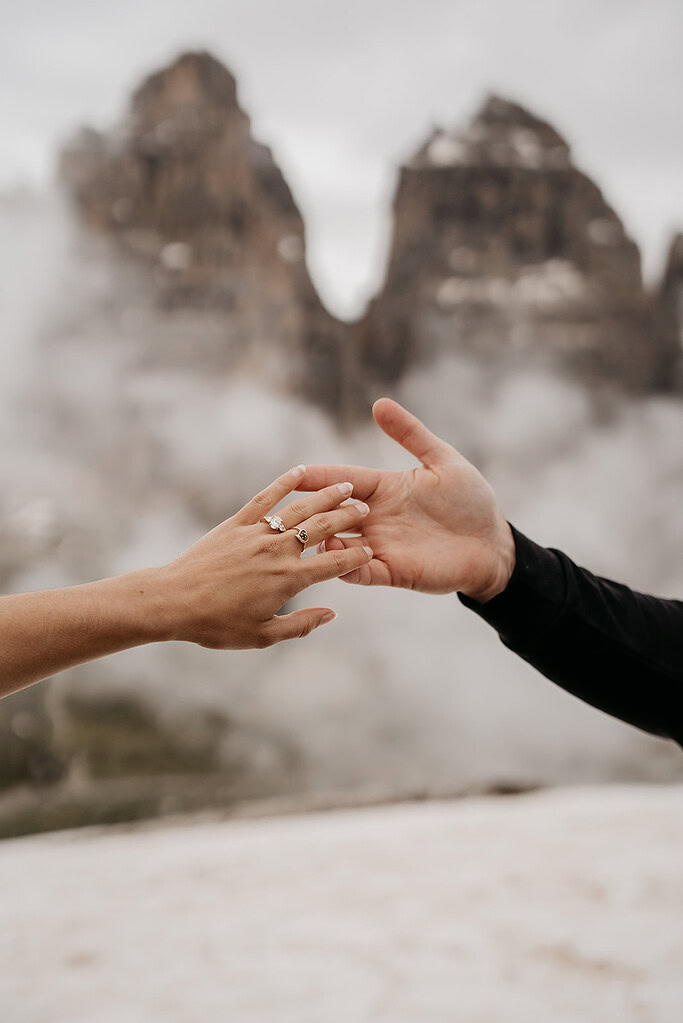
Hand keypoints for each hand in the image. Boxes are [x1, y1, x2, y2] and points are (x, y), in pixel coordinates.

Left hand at [160, 466, 372, 647]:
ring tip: (346, 487)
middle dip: (348, 517)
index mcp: (289, 580)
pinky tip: (300, 472)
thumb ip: (301, 625)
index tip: (372, 549)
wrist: (173, 601)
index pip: (335, 563)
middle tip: (366, 510)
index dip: (357, 555)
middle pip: (322, 528)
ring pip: (299, 509)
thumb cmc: (216, 624)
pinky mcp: (236, 524)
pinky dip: (284, 483)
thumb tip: (332, 614)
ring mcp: (256, 534)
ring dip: (326, 496)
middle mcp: (277, 551)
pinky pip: (265, 498)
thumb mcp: (262, 635)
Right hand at [297, 400, 515, 600]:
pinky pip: (362, 572)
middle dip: (313, 510)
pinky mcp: (393, 572)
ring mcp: (381, 546)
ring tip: (317, 534)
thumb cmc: (470, 500)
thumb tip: (380, 404)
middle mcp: (375, 518)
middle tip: (292, 507)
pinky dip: (347, 568)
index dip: (319, 477)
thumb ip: (411, 433)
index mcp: (383, 489)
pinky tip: (339, 559)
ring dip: (325, 540)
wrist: (493, 543)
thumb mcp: (443, 460)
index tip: (294, 474)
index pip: (343, 480)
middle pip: (333, 513)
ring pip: (340, 546)